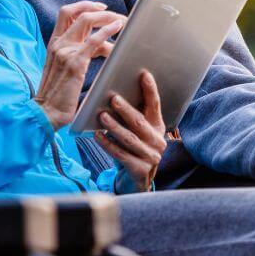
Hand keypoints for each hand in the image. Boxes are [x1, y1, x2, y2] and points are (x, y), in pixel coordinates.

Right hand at [36, 2, 125, 129]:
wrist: (47, 112)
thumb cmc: (59, 94)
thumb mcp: (65, 68)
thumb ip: (80, 53)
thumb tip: (103, 46)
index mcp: (54, 43)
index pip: (66, 13)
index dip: (84, 6)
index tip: (101, 8)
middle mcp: (58, 43)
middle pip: (78, 12)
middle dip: (100, 10)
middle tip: (117, 15)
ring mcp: (65, 51)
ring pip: (87, 20)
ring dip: (107, 18)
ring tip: (123, 22)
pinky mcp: (75, 62)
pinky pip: (94, 40)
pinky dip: (108, 30)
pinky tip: (118, 28)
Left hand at [95, 71, 166, 192]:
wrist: (138, 181)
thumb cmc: (133, 149)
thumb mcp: (136, 132)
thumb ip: (132, 115)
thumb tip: (114, 94)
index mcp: (158, 127)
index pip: (155, 105)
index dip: (150, 90)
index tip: (143, 74)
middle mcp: (158, 141)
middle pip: (140, 122)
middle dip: (126, 110)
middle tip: (113, 98)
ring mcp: (151, 157)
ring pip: (129, 139)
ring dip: (114, 127)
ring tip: (101, 116)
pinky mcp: (141, 170)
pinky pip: (121, 155)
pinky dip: (108, 145)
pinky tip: (97, 136)